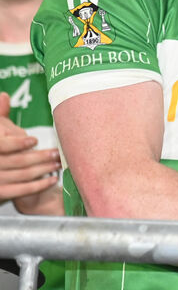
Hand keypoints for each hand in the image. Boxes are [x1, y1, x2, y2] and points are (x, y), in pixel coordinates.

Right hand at [0, 92, 60, 209]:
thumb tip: (4, 95)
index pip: (1, 146)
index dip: (16, 144)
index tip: (34, 140)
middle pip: (18, 161)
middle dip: (40, 157)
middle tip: (57, 153)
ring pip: (22, 175)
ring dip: (44, 169)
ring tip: (59, 163)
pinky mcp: (0, 194)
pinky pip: (22, 191)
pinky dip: (39, 186)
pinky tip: (53, 179)